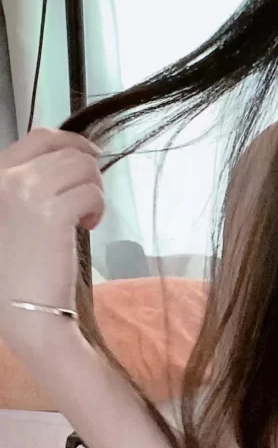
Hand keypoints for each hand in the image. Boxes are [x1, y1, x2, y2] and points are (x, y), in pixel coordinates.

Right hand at [0, 127, 104, 315]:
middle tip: (86, 201)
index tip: (88, 154)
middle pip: (67, 151)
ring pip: (83, 167)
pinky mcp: (53, 213)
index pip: (37, 138)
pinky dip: (98, 208)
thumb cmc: (17, 270)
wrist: (24, 309)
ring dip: (94, 190)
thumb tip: (68, 157)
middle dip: (86, 173)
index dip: (70, 141)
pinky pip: (92, 192)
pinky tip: (86, 227)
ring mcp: (27, 193)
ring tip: (83, 217)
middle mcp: (4, 180)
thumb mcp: (11, 215)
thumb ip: (28, 185)